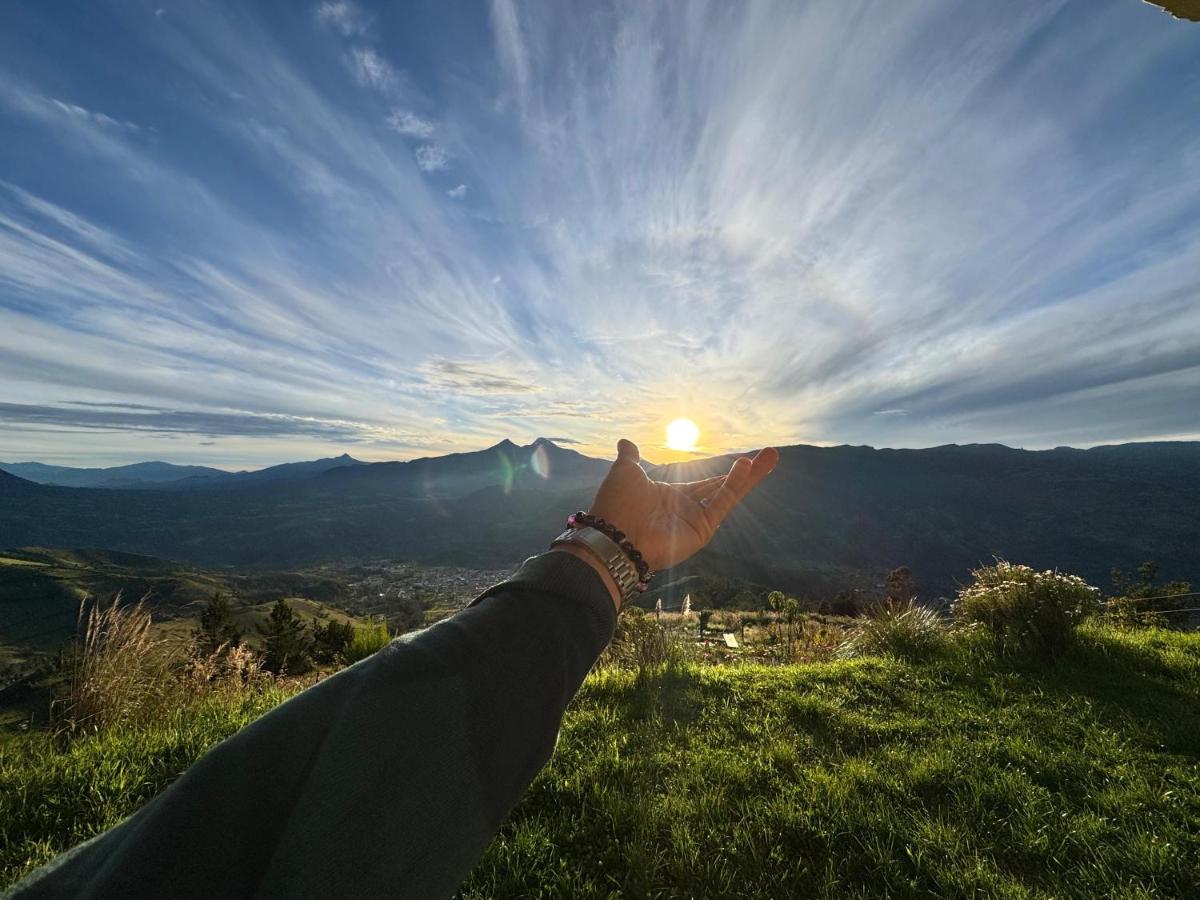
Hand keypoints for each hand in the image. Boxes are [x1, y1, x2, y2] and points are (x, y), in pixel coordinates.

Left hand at [588, 438, 779, 572]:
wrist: (612, 535)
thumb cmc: (616, 506)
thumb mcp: (625, 472)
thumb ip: (631, 457)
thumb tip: (626, 442)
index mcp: (673, 496)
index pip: (707, 483)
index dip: (727, 473)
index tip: (746, 459)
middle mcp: (688, 509)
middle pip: (725, 487)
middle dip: (749, 472)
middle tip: (771, 455)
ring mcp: (696, 521)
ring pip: (729, 493)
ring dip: (750, 476)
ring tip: (772, 455)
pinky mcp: (701, 531)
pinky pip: (720, 504)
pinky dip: (734, 485)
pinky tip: (746, 466)